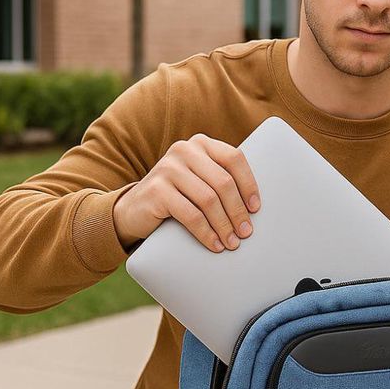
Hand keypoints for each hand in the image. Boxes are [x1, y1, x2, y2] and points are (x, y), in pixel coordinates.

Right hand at [113, 133, 259, 252]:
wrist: (133, 209)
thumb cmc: (177, 196)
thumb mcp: (199, 180)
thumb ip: (221, 179)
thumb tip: (255, 205)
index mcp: (201, 144)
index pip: (234, 159)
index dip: (249, 184)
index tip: (256, 209)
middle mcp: (185, 150)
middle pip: (223, 182)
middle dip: (238, 211)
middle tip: (246, 233)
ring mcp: (168, 168)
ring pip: (209, 200)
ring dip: (224, 225)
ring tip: (232, 243)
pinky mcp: (157, 190)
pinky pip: (191, 215)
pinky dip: (206, 233)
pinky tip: (215, 245)